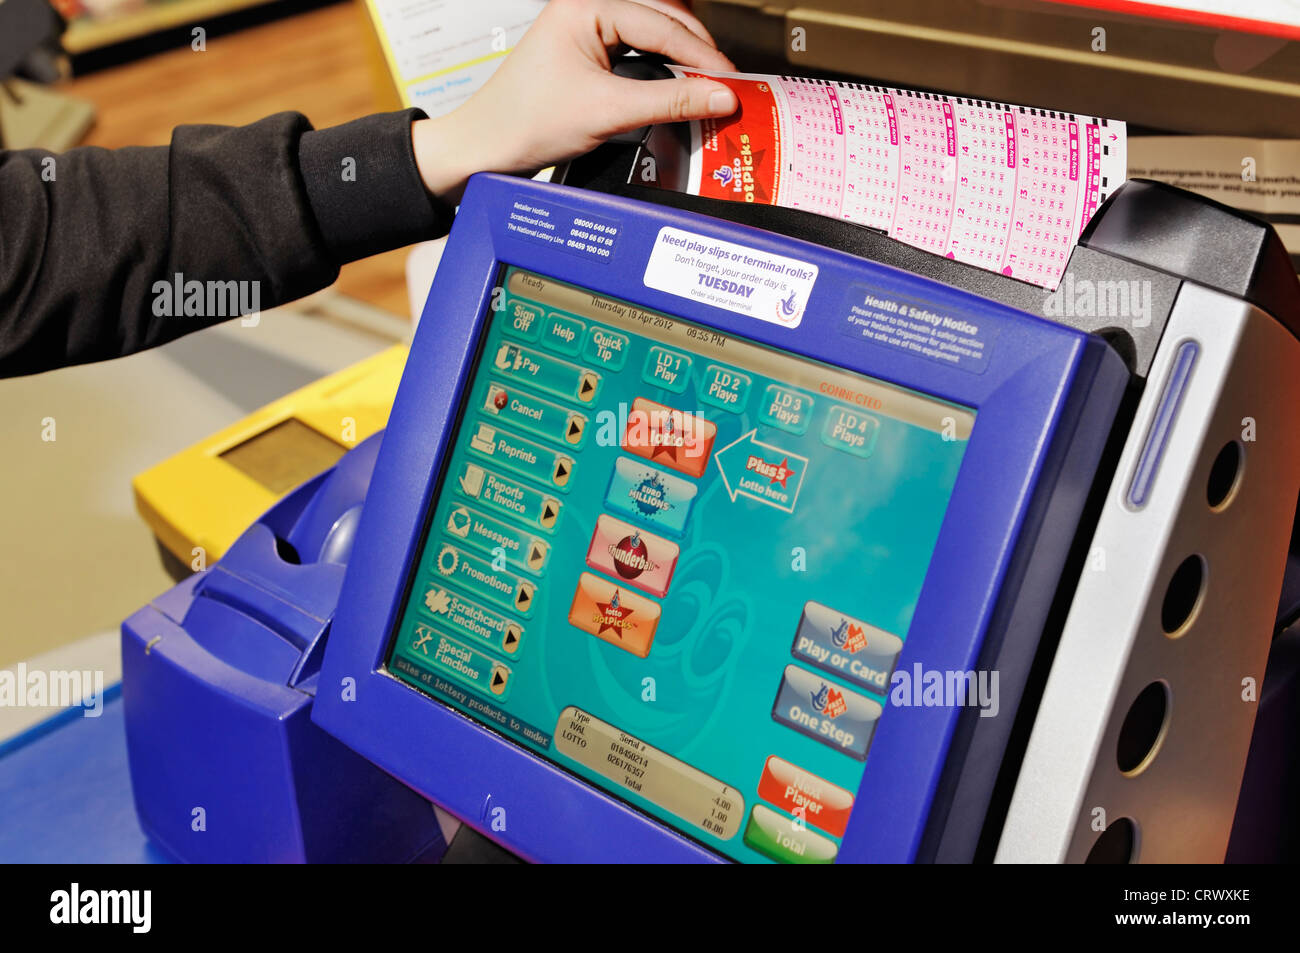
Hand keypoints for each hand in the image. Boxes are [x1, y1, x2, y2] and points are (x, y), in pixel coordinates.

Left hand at [412, 0, 737, 201]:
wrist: (486, 148)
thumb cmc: (525, 123)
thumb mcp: (609, 112)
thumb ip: (671, 101)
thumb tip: (721, 96)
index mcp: (585, 4)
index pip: (662, 23)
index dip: (703, 55)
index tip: (733, 81)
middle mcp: (586, 7)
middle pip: (663, 19)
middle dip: (697, 52)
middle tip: (728, 85)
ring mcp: (585, 28)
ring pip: (653, 34)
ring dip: (682, 60)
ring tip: (709, 87)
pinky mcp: (586, 52)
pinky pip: (637, 51)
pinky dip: (662, 69)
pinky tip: (679, 89)